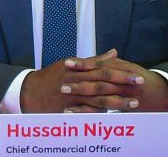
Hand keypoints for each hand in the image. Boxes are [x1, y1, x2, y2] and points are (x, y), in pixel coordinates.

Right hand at [22, 50, 164, 112]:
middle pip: (102, 81)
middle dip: (122, 83)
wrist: (29, 91)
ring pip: (98, 98)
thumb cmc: (50, 77)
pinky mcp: (68, 108)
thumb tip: (113, 53)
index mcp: (76, 69)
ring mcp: (72, 95)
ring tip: (134, 103)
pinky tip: (113, 115)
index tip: (135, 73)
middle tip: (139, 83)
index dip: (119, 71)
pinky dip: (100, 112)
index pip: (102, 69)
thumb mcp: (69, 64)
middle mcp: (74, 80)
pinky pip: (87, 111)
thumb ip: (93, 60)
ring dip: (118, 100)